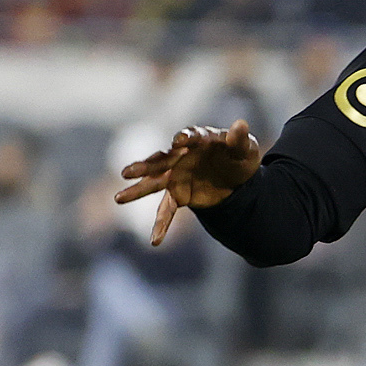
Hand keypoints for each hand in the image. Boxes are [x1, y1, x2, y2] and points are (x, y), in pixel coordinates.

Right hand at [115, 120, 262, 247]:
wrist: (238, 179)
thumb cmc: (238, 157)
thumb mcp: (246, 149)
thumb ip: (240, 139)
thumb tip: (241, 124)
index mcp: (197, 140)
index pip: (189, 137)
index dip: (184, 138)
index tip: (179, 141)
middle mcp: (180, 156)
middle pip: (160, 160)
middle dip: (144, 166)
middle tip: (127, 172)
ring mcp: (176, 176)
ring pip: (154, 183)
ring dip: (138, 190)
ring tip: (118, 199)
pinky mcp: (179, 194)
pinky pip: (168, 210)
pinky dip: (162, 224)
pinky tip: (155, 240)